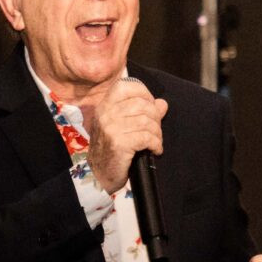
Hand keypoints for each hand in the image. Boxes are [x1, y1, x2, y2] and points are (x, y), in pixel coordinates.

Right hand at [85, 81, 167, 195]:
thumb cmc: (111, 150)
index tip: (150, 107)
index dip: (144, 94)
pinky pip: (147, 137)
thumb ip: (142, 112)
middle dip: (155, 117)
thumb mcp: (122, 126)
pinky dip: (156, 144)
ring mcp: (111, 129)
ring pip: (146, 121)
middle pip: (142, 104)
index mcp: (104, 106)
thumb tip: (162, 104)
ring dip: (157, 133)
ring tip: (155, 141)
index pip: (126, 86)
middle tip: (155, 130)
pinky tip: (155, 150)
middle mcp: (105, 114)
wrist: (98, 175)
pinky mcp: (119, 144)